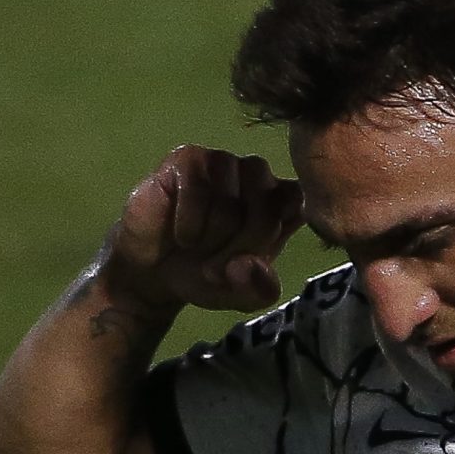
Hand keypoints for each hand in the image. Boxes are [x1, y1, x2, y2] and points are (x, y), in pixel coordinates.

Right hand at [103, 145, 302, 314]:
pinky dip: (189, 223)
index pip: (302, 205)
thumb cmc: (204, 275)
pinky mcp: (189, 158)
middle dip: (239, 249)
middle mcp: (258, 177)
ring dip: (211, 237)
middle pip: (267, 210)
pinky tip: (182, 232)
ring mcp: (224, 163)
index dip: (274, 240)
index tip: (252, 261)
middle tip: (216, 267)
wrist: (152, 272)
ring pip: (231, 202)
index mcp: (282, 203)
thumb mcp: (240, 295)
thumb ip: (259, 288)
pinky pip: (198, 190)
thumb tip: (249, 265)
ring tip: (196, 246)